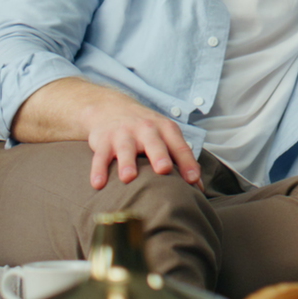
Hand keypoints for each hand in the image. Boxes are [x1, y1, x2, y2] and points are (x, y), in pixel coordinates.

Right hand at [80, 95, 201, 190]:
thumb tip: (199, 190)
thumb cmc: (147, 131)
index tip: (193, 181)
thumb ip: (182, 161)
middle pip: (154, 144)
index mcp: (166, 130)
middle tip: (163, 170)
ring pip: (126, 149)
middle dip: (159, 156)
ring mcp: (124, 134)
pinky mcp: (104, 141)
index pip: (179, 147)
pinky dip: (98, 170)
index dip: (187, 163)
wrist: (112, 108)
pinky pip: (100, 156)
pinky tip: (98, 184)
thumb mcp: (166, 138)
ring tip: (128, 178)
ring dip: (127, 163)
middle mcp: (146, 130)